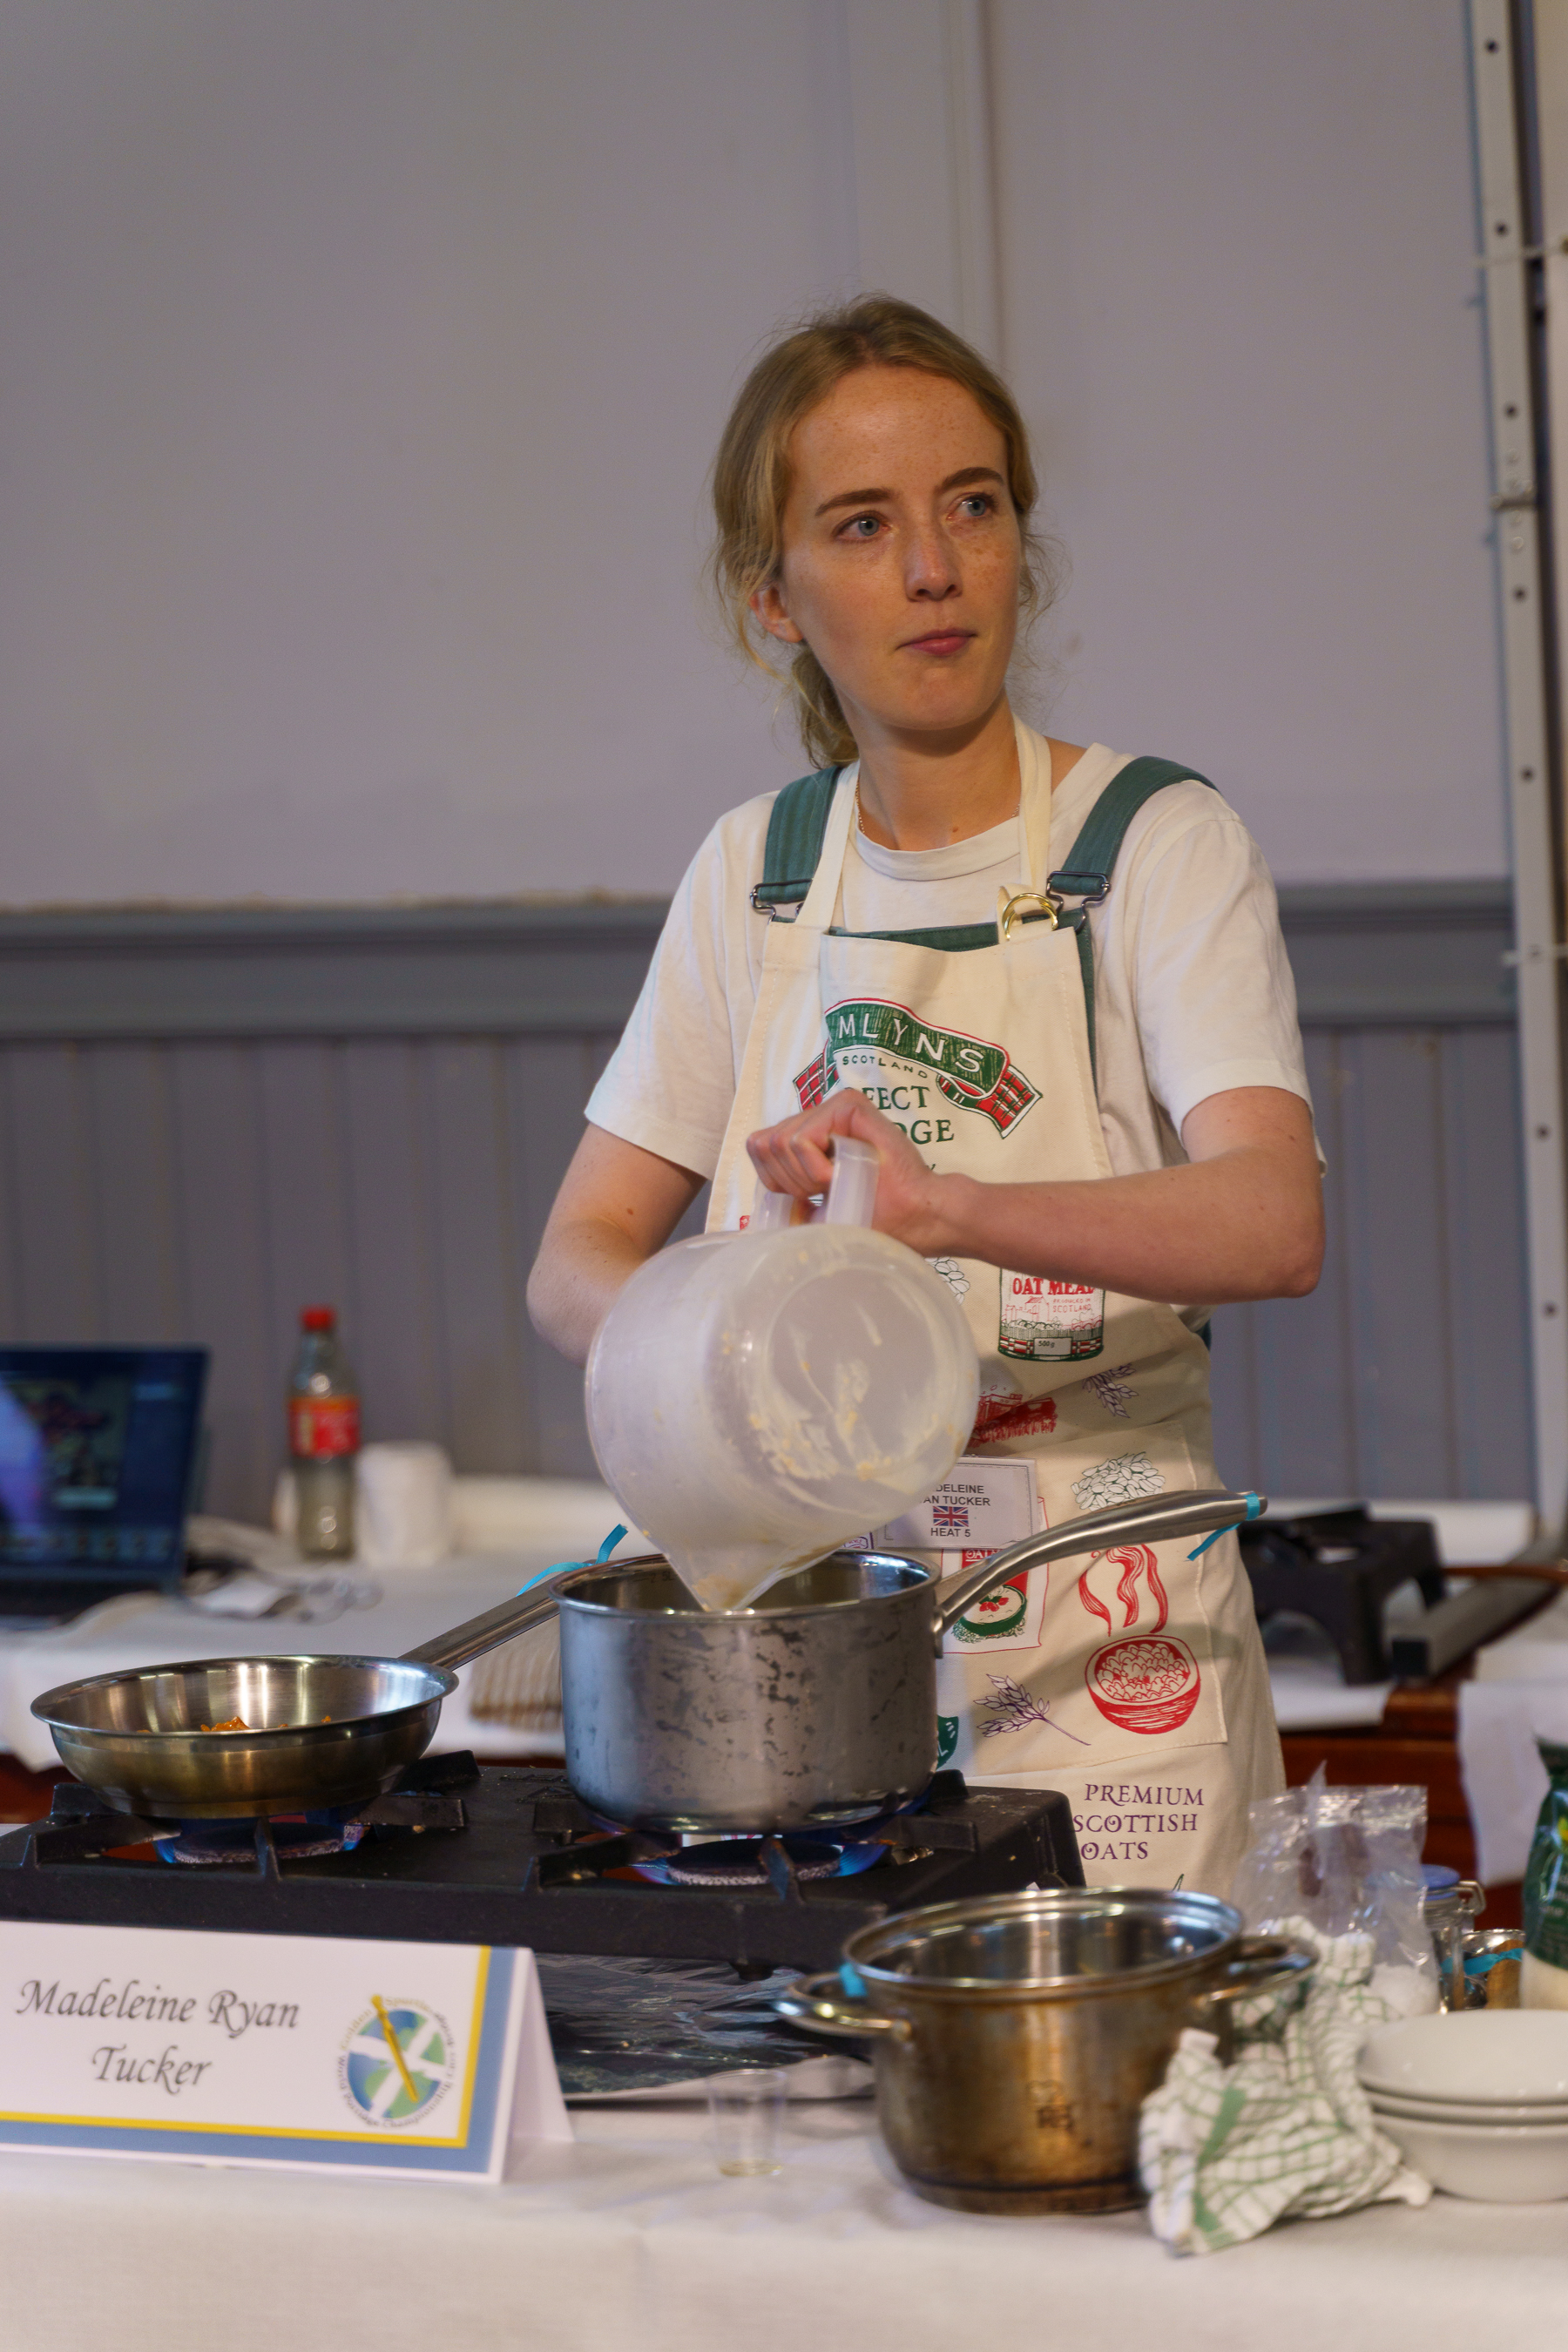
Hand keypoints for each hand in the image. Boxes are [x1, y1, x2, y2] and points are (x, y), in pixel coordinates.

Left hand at [745, 1091, 953, 1251]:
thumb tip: (758, 1208)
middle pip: (762, 1144)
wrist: (914, 1215)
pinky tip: (841, 1173)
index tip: (810, 1198)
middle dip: (788, 1182)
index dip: (775, 1181)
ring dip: (805, 1177)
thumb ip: (786, 1200)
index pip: (757, 1147)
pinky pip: (800, 1139)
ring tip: (839, 1181)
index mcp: (808, 1139)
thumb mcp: (816, 1214)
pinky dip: (814, 1168)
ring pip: (777, 1142)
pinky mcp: (848, 1105)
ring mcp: (832, 1109)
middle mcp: (817, 1119)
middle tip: (827, 1190)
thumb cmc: (874, 1217)